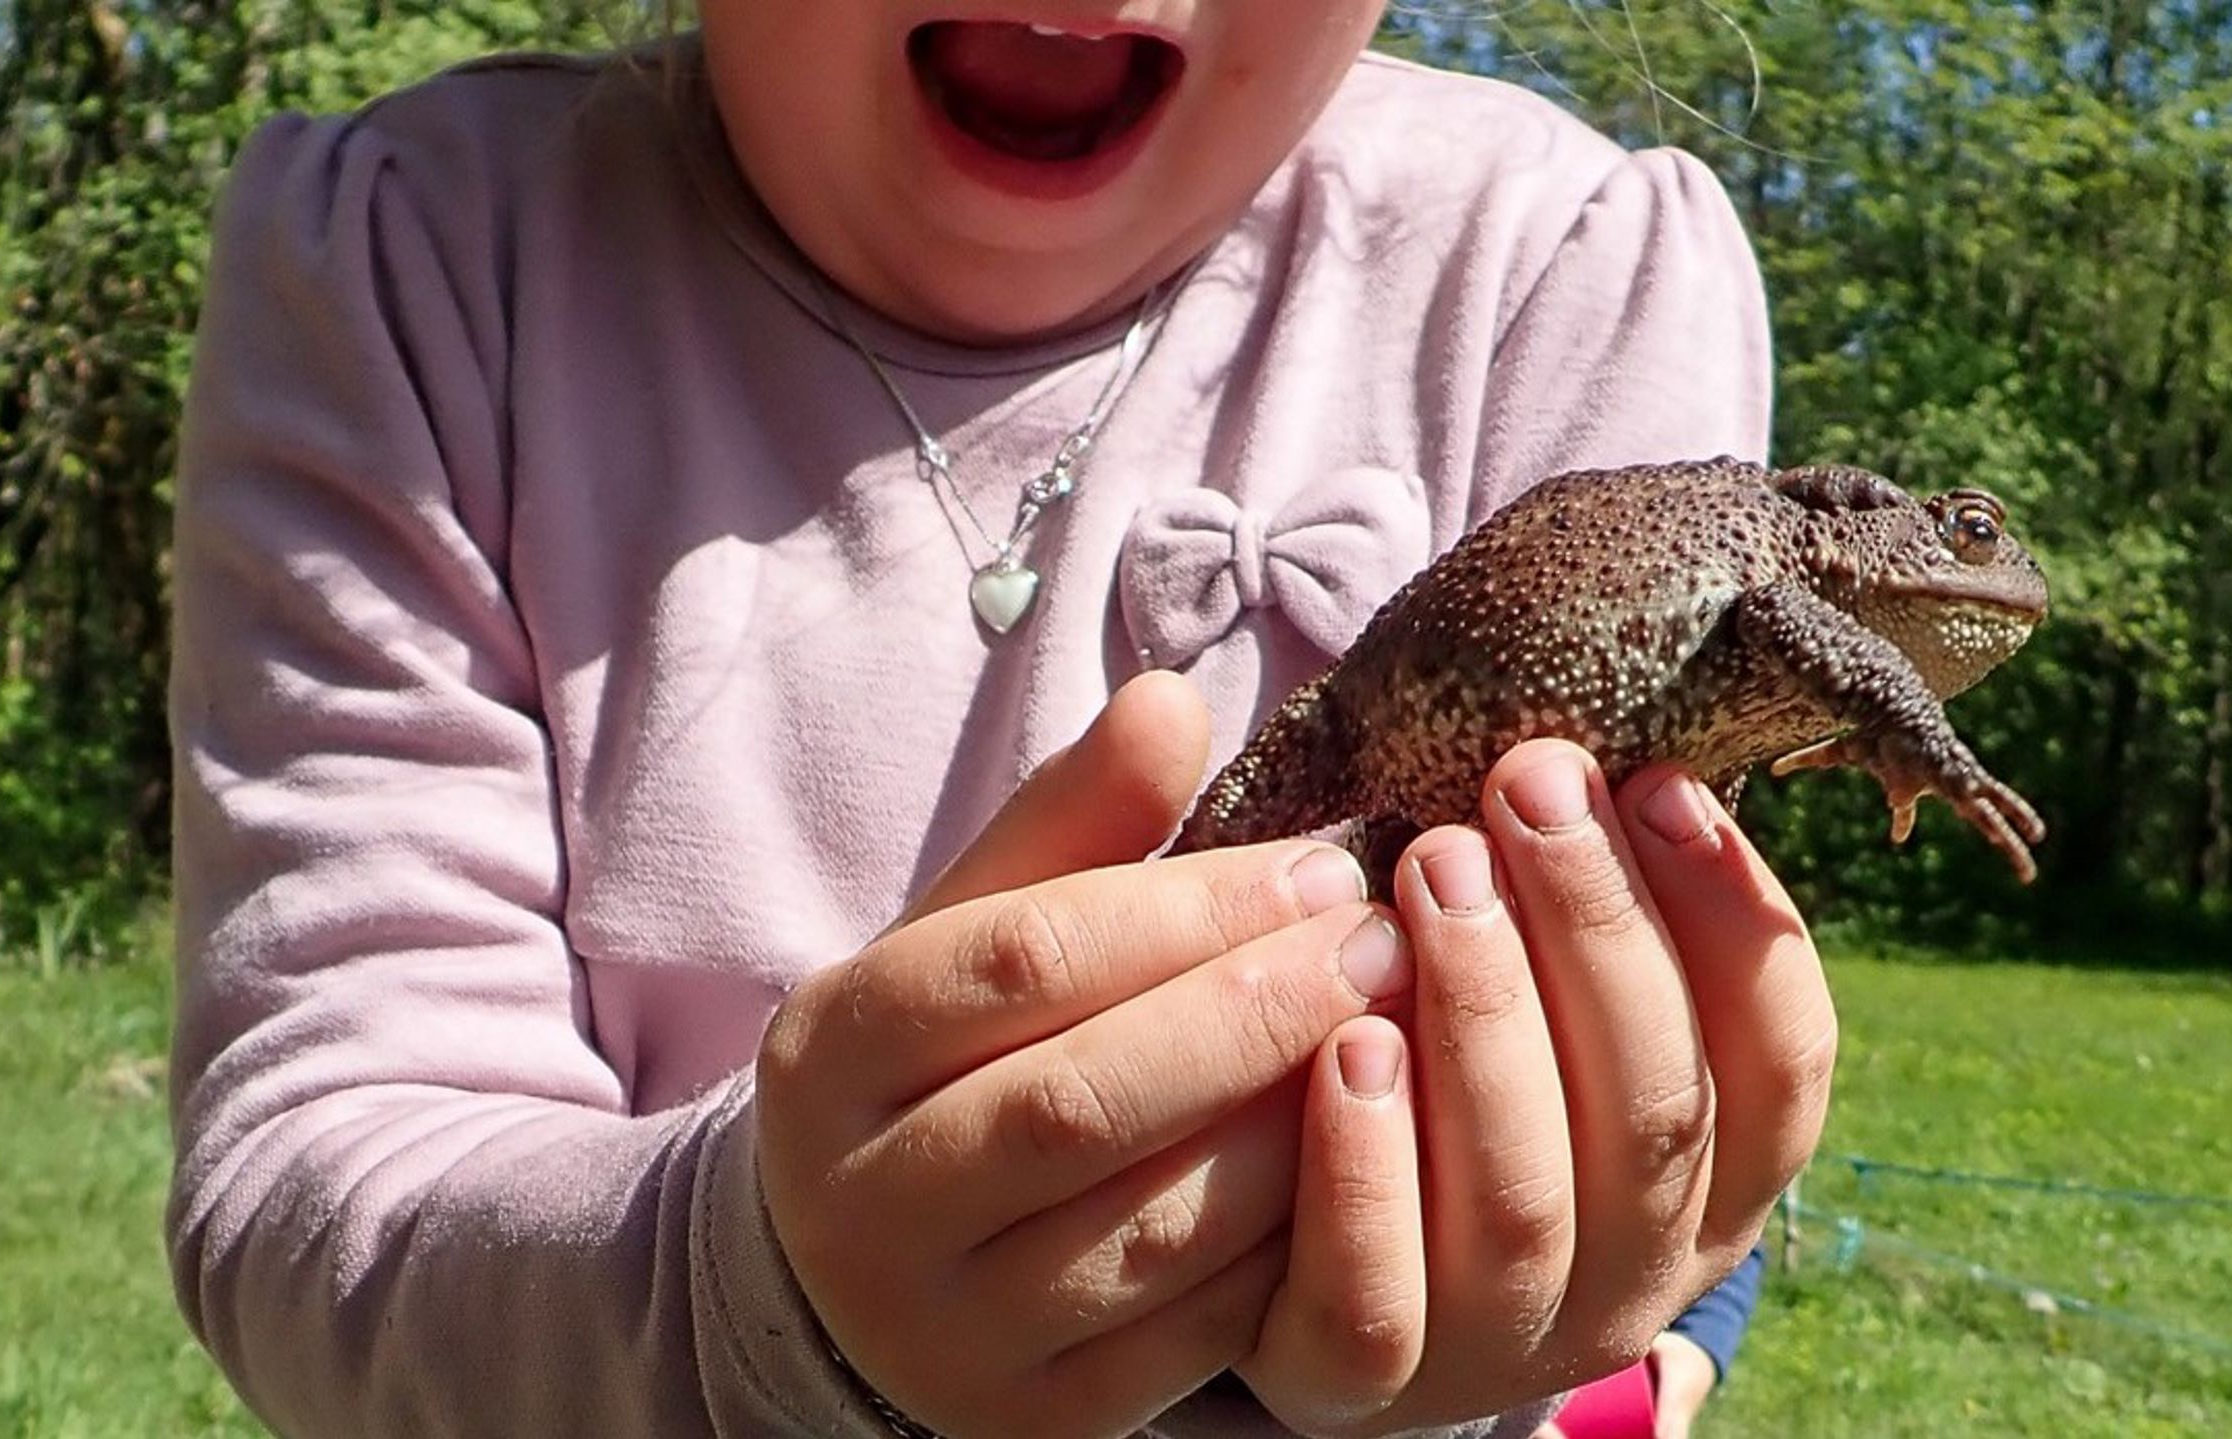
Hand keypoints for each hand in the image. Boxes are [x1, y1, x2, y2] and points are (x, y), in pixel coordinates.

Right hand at [755, 674, 1407, 1438]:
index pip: (1022, 958)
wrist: (869, 1265)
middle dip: (1254, 1012)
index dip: (1188, 906)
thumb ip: (1074, 822)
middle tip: (1386, 939)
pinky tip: (1369, 1155)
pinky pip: (1195, 1334)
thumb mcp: (978, 928)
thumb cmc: (958, 1053)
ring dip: (1298, 1125)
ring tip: (1399, 1034)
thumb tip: (1171, 699)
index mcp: (833, 1050)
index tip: (1324, 864)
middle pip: (1079, 1100)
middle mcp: (863, 1200)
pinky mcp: (1039, 1417)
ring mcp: (946, 1329)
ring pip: (1148, 1227)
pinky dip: (1294, 1240)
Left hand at [1241, 742, 1833, 1434]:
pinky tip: (1345, 1042)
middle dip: (1596, 926)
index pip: (1781, 1061)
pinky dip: (1368, 1166)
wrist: (1287, 1272)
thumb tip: (1602, 744)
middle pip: (1655, 1108)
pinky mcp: (1363, 1380)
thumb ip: (1580, 910)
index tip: (1662, 780)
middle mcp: (1633, 1272)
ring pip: (1526, 1195)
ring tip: (1431, 868)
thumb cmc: (1434, 1076)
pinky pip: (1377, 1292)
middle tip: (1525, 782)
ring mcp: (1503, 1339)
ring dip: (1487, 1017)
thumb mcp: (1536, 1002)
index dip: (1735, 920)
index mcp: (1711, 1181)